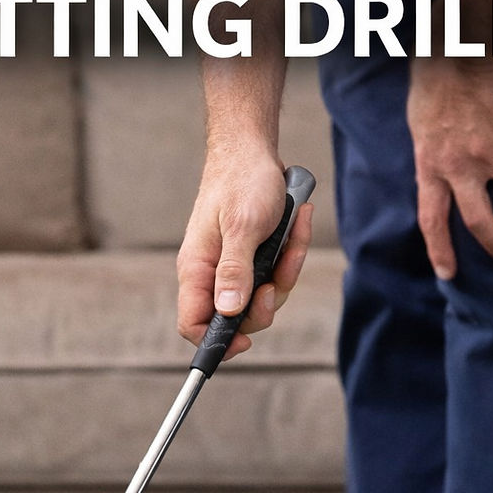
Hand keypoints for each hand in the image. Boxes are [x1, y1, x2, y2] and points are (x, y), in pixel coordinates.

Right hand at [177, 144, 313, 359]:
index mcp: (197, 269)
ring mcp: (234, 267)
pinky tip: (300, 223)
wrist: (253, 149)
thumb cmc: (242, 181)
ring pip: (263, 298)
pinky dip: (293, 253)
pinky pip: (277, 274)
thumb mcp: (242, 226)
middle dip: (266, 303)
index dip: (216, 342)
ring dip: (286, 271)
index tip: (245, 343)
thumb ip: (235, 270)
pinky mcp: (254, 258)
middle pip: (237, 319)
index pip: (192, 324)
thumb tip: (230, 312)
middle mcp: (212, 273)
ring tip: (294, 234)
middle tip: (278, 278)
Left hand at [406, 55, 492, 279]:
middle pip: (478, 219)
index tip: (448, 273)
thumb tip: (436, 183)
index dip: (439, 249)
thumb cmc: (432, 89)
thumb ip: (432, 162)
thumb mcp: (419, 132)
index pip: (432, 219)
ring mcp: (489, 149)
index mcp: (431, 168)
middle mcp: (460, 166)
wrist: (455, 51)